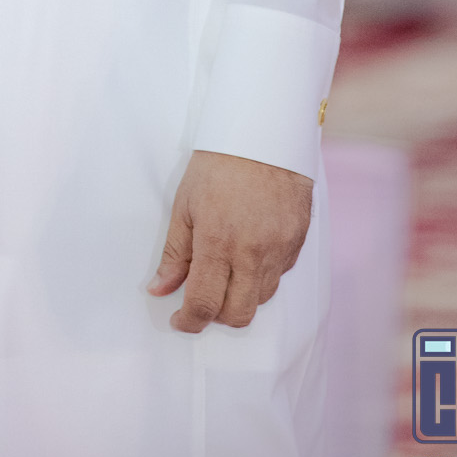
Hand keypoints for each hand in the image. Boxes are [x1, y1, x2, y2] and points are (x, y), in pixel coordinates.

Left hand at [148, 149, 312, 332]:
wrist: (264, 134)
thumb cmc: (218, 164)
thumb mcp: (184, 204)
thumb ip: (174, 253)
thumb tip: (159, 289)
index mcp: (218, 243)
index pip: (204, 304)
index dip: (189, 321)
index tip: (179, 320)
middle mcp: (252, 254)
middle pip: (238, 314)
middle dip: (216, 316)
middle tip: (202, 298)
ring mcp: (279, 250)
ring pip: (261, 300)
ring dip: (241, 298)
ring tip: (226, 274)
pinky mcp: (297, 243)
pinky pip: (279, 277)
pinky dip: (261, 277)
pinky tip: (249, 255)